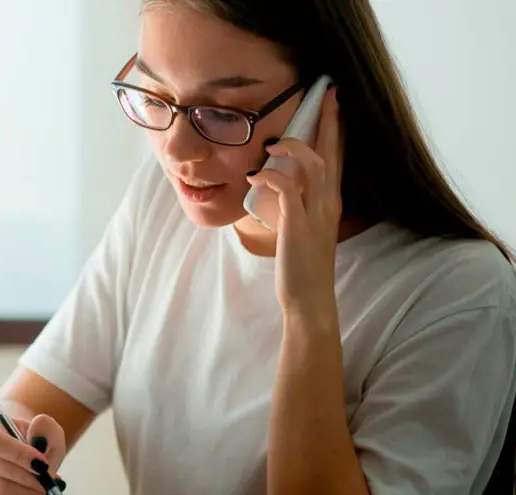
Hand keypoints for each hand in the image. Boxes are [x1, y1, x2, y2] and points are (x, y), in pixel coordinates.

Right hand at [0, 410, 66, 494]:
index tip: (42, 464)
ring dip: (25, 493)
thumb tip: (38, 427)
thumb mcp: (45, 430)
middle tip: (47, 484)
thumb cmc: (32, 440)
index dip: (19, 455)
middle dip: (27, 478)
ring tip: (42, 492)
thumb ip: (46, 427)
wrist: (20, 452)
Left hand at [247, 86, 342, 319]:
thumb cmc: (301, 264)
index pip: (337, 157)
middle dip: (328, 121)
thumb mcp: (301, 227)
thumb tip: (277, 184)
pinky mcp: (298, 226)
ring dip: (294, 148)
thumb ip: (296, 204)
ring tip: (273, 144)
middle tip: (326, 93)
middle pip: (332, 152)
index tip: (334, 102)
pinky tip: (258, 175)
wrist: (308, 299)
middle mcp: (328, 203)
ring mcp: (315, 214)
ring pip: (315, 166)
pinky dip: (272, 177)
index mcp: (330, 202)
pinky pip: (287, 190)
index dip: (336, 129)